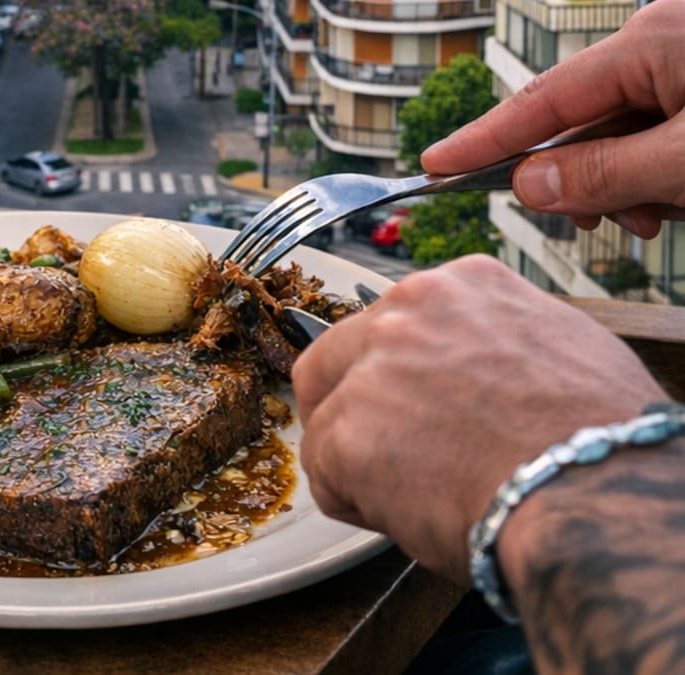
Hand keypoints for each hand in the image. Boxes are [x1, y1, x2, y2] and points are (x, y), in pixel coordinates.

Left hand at [290, 255, 666, 582]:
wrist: (593, 489)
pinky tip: (406, 515)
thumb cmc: (596, 437)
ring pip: (330, 420)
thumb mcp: (558, 348)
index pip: (396, 323)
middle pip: (339, 358)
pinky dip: (355, 503)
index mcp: (459, 285)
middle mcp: (406, 311)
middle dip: (351, 406)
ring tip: (418, 495)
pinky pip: (325, 475)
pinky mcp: (344, 431)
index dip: (398, 374)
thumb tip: (480, 375)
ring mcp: (369, 368)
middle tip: (382, 451)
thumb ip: (494, 345)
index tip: (412, 404)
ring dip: (360, 462)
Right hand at [420, 0, 684, 237]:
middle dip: (583, 180)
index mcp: (650, 42)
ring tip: (655, 215)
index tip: (435, 165)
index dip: (483, 139)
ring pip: (618, 138)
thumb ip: (604, 172)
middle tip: (593, 222)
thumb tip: (526, 184)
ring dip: (625, 186)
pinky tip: (674, 200)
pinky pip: (652, 137)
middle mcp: (660, 44)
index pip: (541, 99)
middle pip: (581, 124)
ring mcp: (683, 66)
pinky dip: (654, 176)